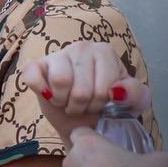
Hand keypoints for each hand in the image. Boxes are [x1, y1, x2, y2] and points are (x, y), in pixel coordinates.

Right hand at [22, 41, 151, 148]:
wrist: (83, 118)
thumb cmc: (109, 106)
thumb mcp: (133, 102)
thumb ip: (135, 94)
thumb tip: (116, 91)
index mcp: (104, 52)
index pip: (103, 86)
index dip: (100, 104)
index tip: (101, 104)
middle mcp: (80, 47)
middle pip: (81, 88)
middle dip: (82, 106)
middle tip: (83, 106)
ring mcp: (56, 55)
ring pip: (60, 81)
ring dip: (64, 101)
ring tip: (68, 102)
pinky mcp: (35, 65)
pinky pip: (32, 75)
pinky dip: (41, 90)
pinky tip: (49, 96)